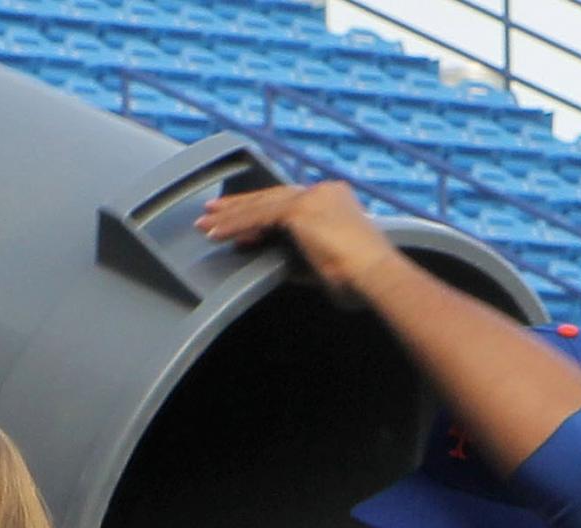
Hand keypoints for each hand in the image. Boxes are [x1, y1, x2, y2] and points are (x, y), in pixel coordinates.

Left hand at [195, 181, 400, 292]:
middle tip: (212, 214)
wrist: (376, 276)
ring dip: (230, 216)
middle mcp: (323, 193)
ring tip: (205, 225)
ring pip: (260, 204)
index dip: (261, 215)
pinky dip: (235, 225)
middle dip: (238, 208)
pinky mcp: (300, 210)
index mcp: (334, 201)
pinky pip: (258, 216)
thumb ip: (299, 261)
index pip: (288, 204)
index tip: (241, 227)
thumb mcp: (324, 269)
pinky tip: (217, 233)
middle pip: (270, 197)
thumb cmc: (361, 282)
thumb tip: (277, 265)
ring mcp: (311, 198)